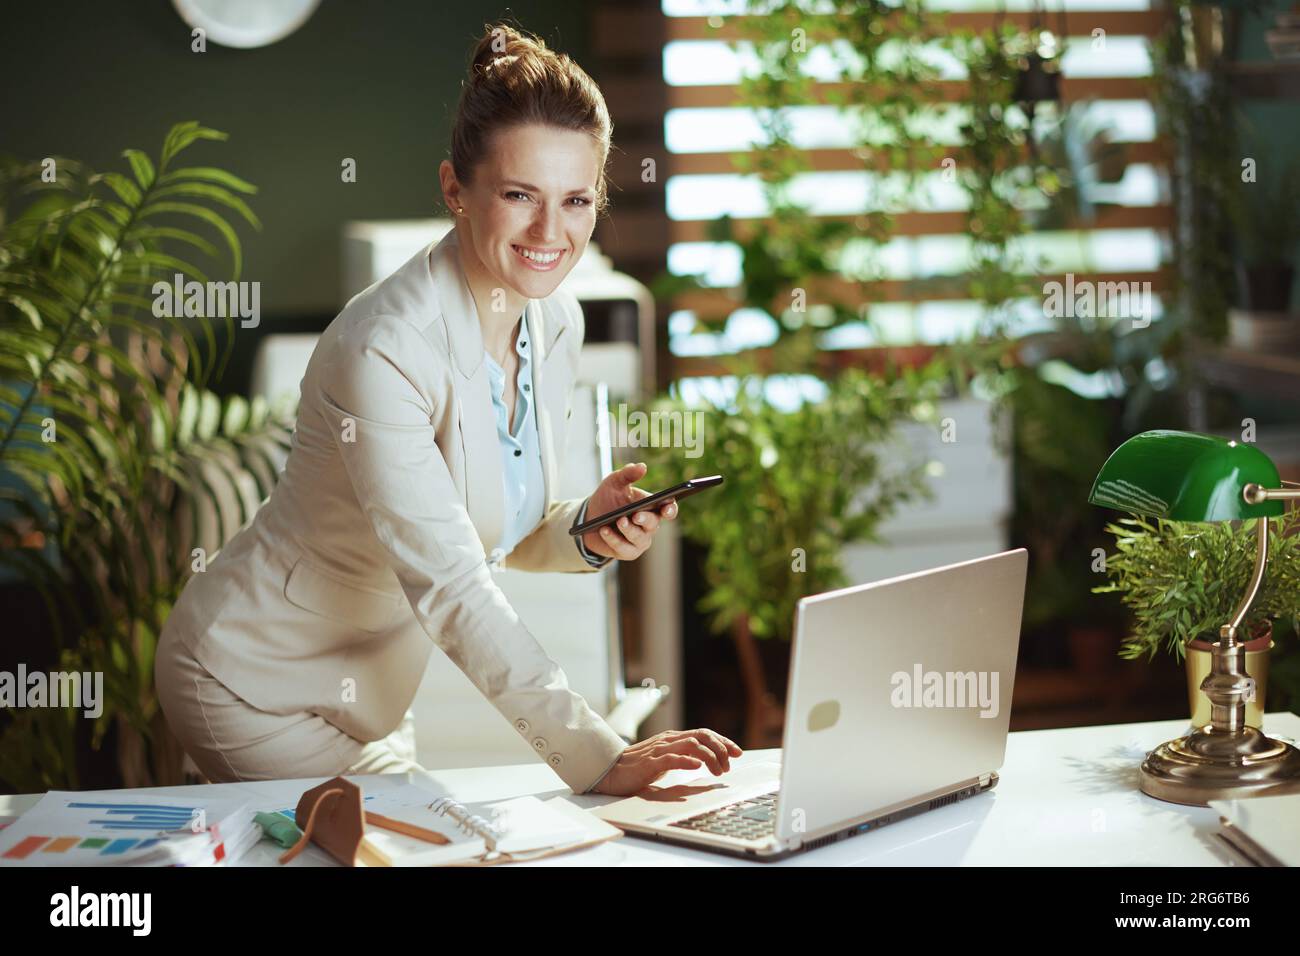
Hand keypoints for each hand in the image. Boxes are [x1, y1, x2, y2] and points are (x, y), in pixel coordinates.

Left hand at [581, 462, 677, 560]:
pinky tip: (605, 530)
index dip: (671, 509)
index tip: (667, 506)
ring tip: (619, 521)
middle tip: (636, 515)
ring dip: (628, 530)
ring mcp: (639, 541)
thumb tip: (642, 466)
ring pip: (639, 538)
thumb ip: (628, 474)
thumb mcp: (614, 482)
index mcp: (652, 508)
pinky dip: (613, 539)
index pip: (668, 509)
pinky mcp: (627, 552)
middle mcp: (649, 526)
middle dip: (645, 519)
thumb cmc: (607, 499)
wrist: (589, 518)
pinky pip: (623, 548)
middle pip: (653, 524)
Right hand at [590, 729, 743, 795]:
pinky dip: (686, 761)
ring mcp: (659, 749)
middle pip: (702, 736)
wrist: (612, 772)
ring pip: (691, 745)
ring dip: (709, 758)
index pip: (704, 733)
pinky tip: (696, 767)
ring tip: (718, 771)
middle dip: (721, 748)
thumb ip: (682, 756)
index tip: (737, 752)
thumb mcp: (666, 759)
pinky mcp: (650, 762)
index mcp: (674, 738)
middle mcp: (669, 740)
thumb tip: (704, 761)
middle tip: (729, 765)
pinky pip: (671, 758)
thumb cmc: (639, 767)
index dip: (723, 741)